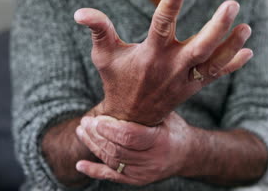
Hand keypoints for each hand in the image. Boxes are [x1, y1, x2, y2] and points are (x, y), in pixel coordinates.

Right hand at [75, 0, 252, 124]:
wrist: (131, 118)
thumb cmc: (116, 80)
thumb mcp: (103, 55)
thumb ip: (98, 29)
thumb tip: (80, 12)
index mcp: (150, 55)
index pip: (161, 25)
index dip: (171, 2)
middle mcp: (171, 67)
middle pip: (199, 46)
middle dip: (216, 26)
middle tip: (232, 4)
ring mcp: (185, 79)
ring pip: (213, 62)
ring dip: (231, 46)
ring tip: (247, 27)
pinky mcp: (193, 87)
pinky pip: (216, 75)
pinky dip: (232, 65)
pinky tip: (248, 52)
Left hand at [75, 112, 192, 185]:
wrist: (187, 155)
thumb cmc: (174, 129)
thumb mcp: (166, 114)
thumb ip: (146, 107)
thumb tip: (120, 87)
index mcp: (161, 141)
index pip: (130, 136)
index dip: (110, 128)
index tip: (97, 118)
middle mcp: (152, 160)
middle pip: (118, 150)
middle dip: (98, 136)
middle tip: (85, 122)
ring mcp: (144, 173)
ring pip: (113, 161)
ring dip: (93, 146)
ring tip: (82, 132)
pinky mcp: (137, 180)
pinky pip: (112, 176)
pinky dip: (94, 171)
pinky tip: (80, 165)